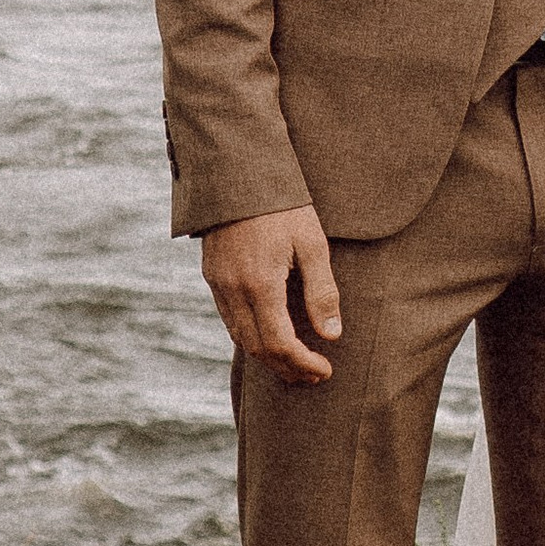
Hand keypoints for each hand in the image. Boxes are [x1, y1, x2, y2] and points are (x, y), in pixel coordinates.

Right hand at [201, 205, 341, 385]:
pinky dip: (250, 337)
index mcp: (260, 284)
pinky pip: (229, 319)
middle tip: (313, 374)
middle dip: (287, 368)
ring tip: (295, 363)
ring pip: (240, 338)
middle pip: (258, 349)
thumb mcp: (311, 243)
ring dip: (267, 357)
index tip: (325, 369)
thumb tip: (332, 334)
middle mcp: (233, 290)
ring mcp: (218, 284)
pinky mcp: (212, 275)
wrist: (239, 171)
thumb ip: (321, 291)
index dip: (303, 363)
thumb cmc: (283, 204)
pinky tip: (269, 336)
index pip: (280, 344)